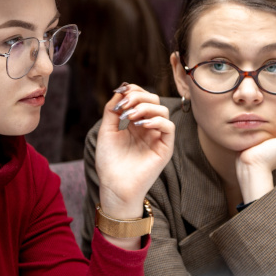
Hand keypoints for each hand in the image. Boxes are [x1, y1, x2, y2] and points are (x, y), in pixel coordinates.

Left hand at [94, 83, 173, 219]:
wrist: (114, 186)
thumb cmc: (109, 163)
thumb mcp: (106, 131)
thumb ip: (112, 110)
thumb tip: (121, 89)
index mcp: (135, 123)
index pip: (141, 98)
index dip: (133, 91)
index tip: (120, 94)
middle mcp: (148, 128)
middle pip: (153, 100)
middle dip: (138, 97)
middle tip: (124, 106)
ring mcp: (157, 137)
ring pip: (162, 111)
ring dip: (145, 108)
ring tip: (130, 117)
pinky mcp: (165, 148)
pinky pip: (169, 127)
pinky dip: (156, 120)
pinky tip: (141, 125)